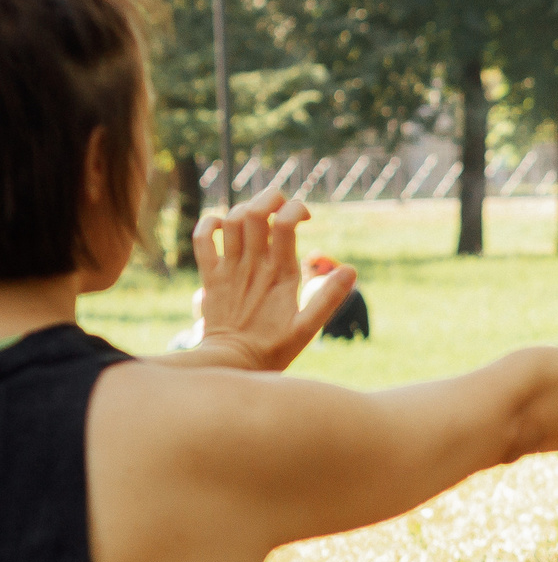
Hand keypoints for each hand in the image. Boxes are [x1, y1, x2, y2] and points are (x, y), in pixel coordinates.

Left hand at [188, 189, 355, 371]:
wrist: (231, 363)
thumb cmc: (273, 349)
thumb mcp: (308, 328)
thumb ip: (328, 298)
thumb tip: (350, 270)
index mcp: (280, 275)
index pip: (285, 223)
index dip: (296, 209)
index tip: (306, 217)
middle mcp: (252, 266)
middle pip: (255, 212)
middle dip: (270, 198)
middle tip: (281, 204)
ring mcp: (228, 269)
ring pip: (231, 220)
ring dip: (245, 208)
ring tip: (259, 215)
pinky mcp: (210, 276)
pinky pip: (202, 239)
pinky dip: (210, 224)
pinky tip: (224, 225)